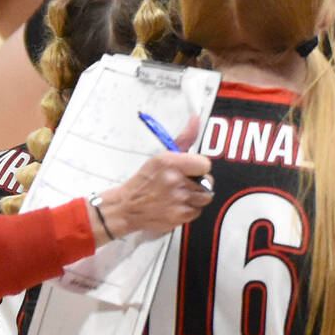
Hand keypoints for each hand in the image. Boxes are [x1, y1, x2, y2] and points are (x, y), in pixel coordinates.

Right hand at [96, 122, 213, 240]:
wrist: (126, 207)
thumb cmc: (146, 180)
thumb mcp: (162, 156)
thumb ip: (184, 138)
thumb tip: (196, 118)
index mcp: (170, 162)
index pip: (205, 164)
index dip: (200, 167)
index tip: (191, 170)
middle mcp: (174, 180)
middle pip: (208, 182)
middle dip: (198, 182)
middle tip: (182, 183)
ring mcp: (177, 200)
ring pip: (205, 197)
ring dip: (195, 196)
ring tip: (180, 194)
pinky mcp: (178, 216)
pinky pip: (197, 211)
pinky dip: (189, 210)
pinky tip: (176, 205)